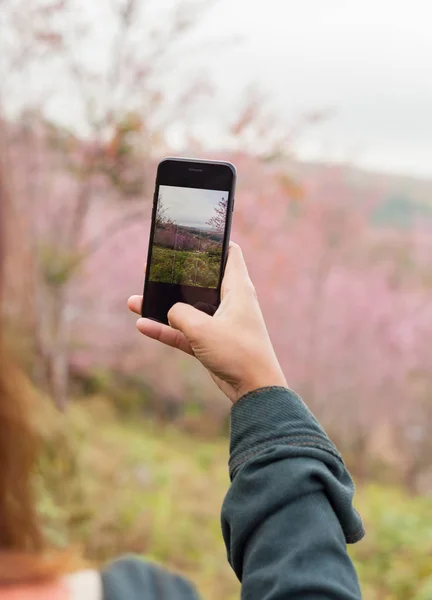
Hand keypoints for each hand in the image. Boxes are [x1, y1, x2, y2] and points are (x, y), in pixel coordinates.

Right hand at [128, 243, 286, 402]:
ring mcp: (219, 323)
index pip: (230, 254)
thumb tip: (170, 311)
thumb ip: (180, 314)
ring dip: (163, 306)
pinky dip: (166, 330)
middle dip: (176, 275)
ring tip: (137, 299)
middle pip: (200, 280)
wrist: (254, 390)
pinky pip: (184, 332)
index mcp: (237, 289)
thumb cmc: (237, 353)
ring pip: (187, 308)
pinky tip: (142, 326)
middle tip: (153, 267)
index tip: (193, 235)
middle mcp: (229, 302)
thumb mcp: (202, 329)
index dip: (213, 242)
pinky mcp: (211, 342)